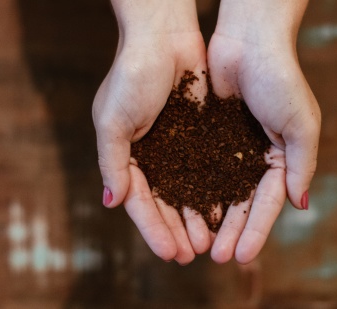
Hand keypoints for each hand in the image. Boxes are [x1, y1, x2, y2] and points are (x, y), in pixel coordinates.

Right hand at [93, 0, 210, 264]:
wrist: (165, 38)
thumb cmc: (132, 75)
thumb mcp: (112, 120)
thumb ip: (113, 161)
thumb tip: (112, 202)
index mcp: (126, 155)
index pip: (139, 201)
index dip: (153, 229)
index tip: (169, 253)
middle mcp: (151, 156)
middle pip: (165, 203)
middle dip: (177, 230)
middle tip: (192, 255)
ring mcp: (176, 148)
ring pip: (187, 191)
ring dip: (196, 217)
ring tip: (209, 242)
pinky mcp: (199, 136)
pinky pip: (207, 170)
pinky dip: (213, 190)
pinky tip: (223, 210)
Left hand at [207, 0, 320, 263]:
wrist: (248, 40)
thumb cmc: (281, 78)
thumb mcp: (301, 125)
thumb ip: (301, 165)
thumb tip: (302, 204)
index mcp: (282, 157)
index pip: (269, 203)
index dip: (256, 230)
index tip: (243, 255)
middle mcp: (255, 156)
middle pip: (242, 203)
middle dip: (230, 230)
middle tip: (217, 257)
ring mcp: (230, 146)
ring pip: (218, 190)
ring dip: (210, 217)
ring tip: (198, 243)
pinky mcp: (208, 134)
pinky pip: (200, 167)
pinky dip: (194, 189)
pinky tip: (184, 210)